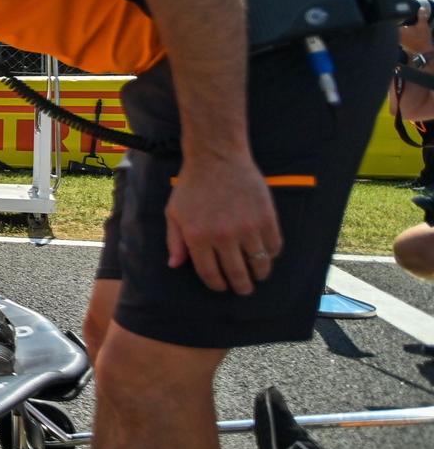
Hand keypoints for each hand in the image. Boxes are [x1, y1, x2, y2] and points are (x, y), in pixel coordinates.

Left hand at [166, 156, 280, 294]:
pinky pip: (274, 246)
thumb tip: (175, 265)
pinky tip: (267, 254)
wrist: (216, 159)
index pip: (210, 274)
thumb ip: (174, 241)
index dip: (217, 285)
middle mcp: (224, 237)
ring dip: (259, 274)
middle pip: (237, 274)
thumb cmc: (191, 187)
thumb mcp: (173, 214)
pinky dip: (272, 254)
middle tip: (244, 290)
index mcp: (198, 238)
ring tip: (258, 275)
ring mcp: (247, 228)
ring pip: (259, 263)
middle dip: (241, 287)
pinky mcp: (266, 218)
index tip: (222, 287)